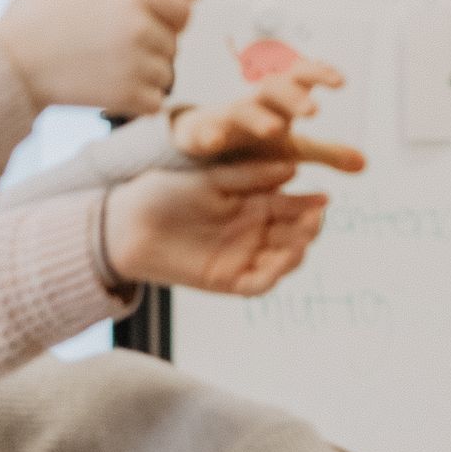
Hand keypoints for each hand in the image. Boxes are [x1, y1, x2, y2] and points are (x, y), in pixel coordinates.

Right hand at [0, 0, 206, 115]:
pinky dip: (138, 102)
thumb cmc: (31, 22)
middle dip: (152, 49)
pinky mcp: (130, 97)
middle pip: (174, 44)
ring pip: (165, 75)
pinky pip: (155, 102)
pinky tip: (109, 92)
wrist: (8, 67)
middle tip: (112, 52)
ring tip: (106, 70)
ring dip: (145, 77)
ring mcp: (137, 63)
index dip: (165, 20)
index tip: (139, 29)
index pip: (183, 10)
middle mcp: (141, 27)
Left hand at [102, 162, 327, 297]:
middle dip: (308, 230)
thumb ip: (249, 176)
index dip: (309, 205)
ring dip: (298, 252)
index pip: (291, 207)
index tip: (323, 199)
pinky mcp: (227, 280)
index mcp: (251, 204)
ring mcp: (241, 257)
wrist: (127, 223)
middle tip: (315, 221)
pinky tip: (283, 259)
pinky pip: (260, 282)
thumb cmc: (165, 192)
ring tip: (302, 239)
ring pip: (283, 260)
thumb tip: (292, 169)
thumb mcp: (211, 179)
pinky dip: (275, 273)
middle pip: (294, 236)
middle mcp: (252, 232)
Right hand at [171, 62, 365, 177]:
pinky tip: (214, 143)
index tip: (341, 82)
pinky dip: (209, 136)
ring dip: (258, 118)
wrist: (208, 140)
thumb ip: (327, 153)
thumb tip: (364, 163)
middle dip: (293, 97)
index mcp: (279, 101)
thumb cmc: (256, 140)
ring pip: (243, 110)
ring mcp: (228, 117)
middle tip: (313, 112)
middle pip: (274, 89)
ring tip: (274, 130)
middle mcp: (255, 103)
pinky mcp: (204, 133)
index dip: (319, 74)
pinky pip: (205, 132)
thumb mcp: (293, 149)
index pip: (301, 78)